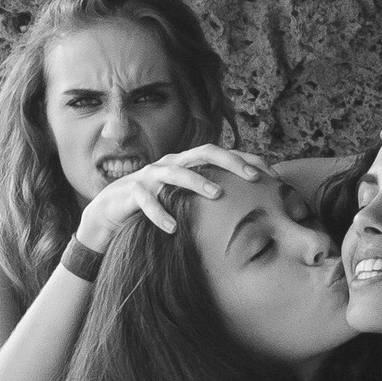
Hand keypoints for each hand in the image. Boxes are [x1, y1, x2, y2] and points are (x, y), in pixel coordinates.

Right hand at [72, 144, 259, 251]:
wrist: (109, 212)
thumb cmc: (155, 205)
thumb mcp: (183, 199)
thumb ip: (208, 197)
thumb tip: (248, 209)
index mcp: (186, 162)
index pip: (221, 155)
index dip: (246, 159)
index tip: (272, 175)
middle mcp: (170, 163)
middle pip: (202, 153)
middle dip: (229, 162)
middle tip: (253, 177)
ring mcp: (150, 175)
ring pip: (174, 171)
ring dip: (197, 181)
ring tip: (217, 195)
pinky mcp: (131, 192)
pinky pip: (146, 200)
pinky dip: (159, 213)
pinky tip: (172, 228)